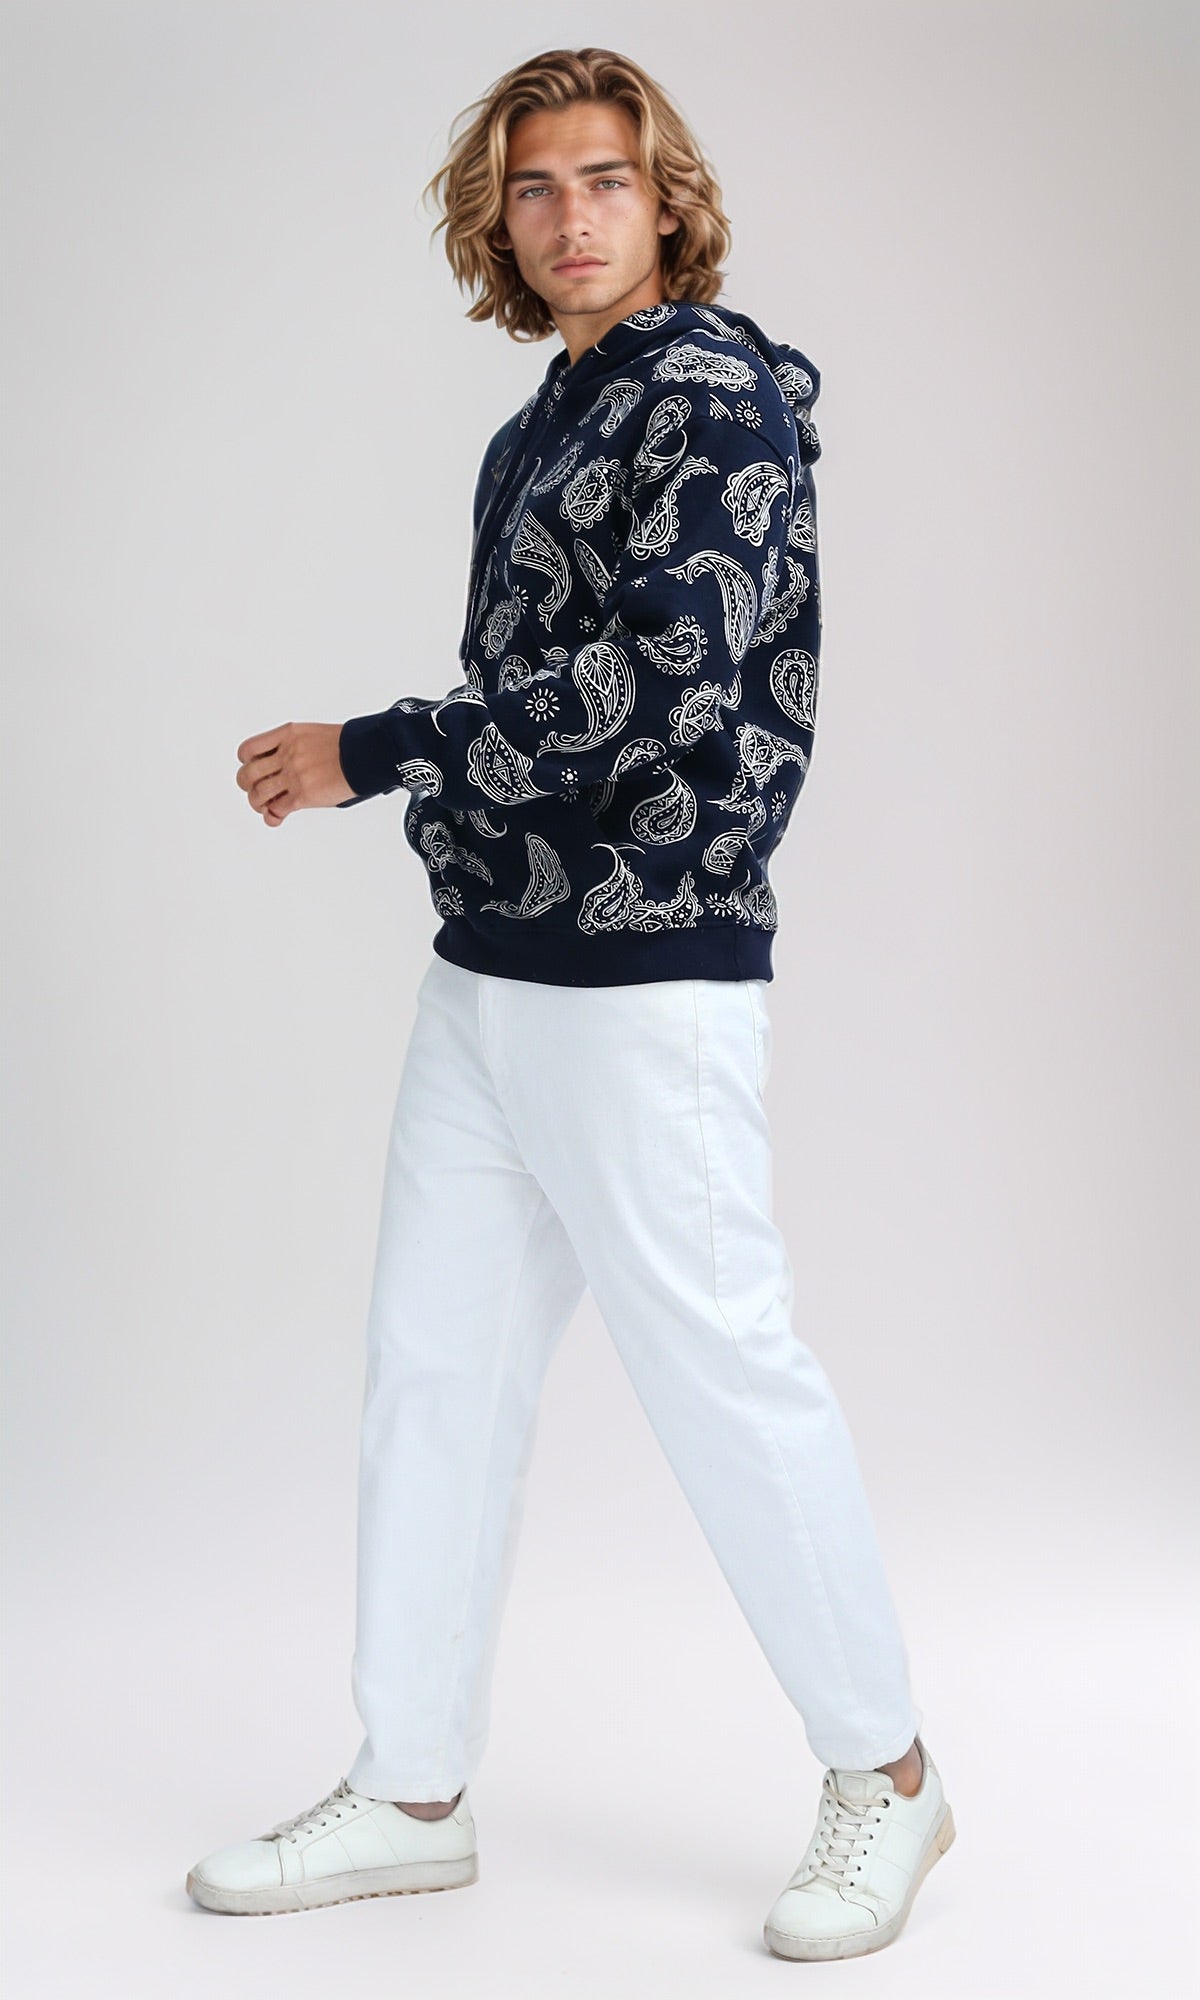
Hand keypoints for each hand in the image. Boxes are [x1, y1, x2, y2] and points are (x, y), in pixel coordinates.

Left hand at [236, 722, 357, 825]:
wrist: (367, 754)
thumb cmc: (348, 746)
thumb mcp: (312, 735)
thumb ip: (293, 747)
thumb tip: (281, 765)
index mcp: (287, 735)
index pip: (248, 750)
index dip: (246, 762)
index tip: (255, 768)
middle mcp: (287, 754)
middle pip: (248, 774)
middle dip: (247, 785)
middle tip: (255, 790)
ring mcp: (294, 775)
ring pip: (258, 794)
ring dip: (258, 803)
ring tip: (266, 805)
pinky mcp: (303, 795)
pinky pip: (277, 809)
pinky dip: (273, 816)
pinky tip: (277, 817)